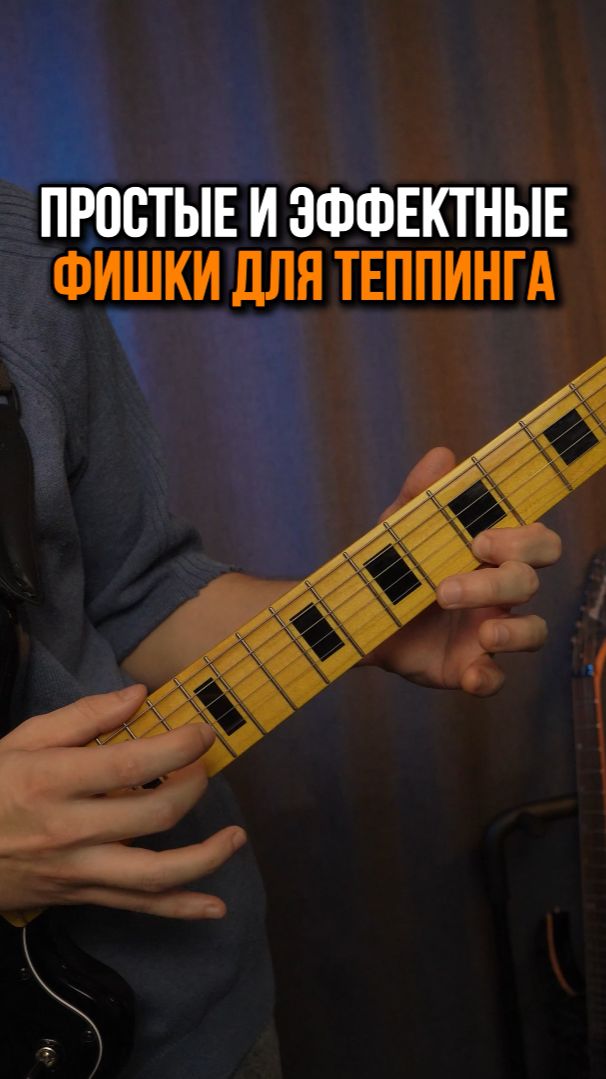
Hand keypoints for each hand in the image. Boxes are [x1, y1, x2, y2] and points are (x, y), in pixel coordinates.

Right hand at [0, 685, 245, 917]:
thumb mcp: (23, 739)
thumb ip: (84, 716)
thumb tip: (140, 695)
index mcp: (54, 780)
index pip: (133, 764)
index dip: (179, 747)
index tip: (202, 732)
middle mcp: (70, 829)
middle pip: (154, 814)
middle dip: (194, 786)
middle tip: (203, 766)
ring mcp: (77, 870)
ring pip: (155, 873)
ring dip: (206, 856)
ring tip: (236, 837)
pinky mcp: (80, 896)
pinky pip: (137, 907)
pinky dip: (180, 910)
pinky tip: (214, 908)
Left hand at [367, 447, 560, 695]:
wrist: (356, 621)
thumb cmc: (392, 568)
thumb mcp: (398, 531)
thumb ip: (419, 495)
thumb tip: (442, 456)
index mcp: (491, 554)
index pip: (537, 540)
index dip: (524, 539)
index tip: (481, 540)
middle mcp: (499, 592)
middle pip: (532, 580)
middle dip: (502, 581)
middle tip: (448, 587)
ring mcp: (490, 632)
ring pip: (534, 631)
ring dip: (513, 632)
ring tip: (484, 634)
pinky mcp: (471, 667)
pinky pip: (497, 679)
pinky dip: (489, 678)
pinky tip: (470, 674)